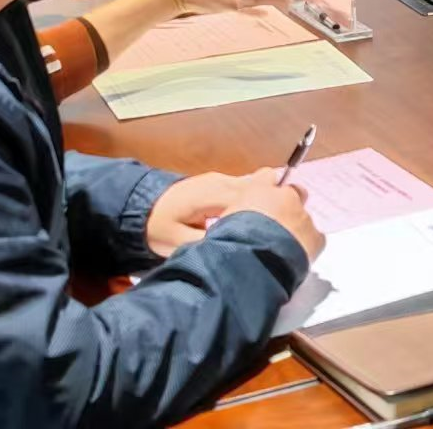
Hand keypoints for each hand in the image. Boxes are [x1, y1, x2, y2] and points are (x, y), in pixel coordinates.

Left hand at [145, 170, 324, 261]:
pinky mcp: (219, 185)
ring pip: (257, 181)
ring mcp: (220, 180)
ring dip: (269, 197)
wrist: (137, 207)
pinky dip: (259, 198)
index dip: (276, 203)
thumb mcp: (178, 242)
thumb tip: (236, 252)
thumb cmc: (157, 226)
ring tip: (279, 223)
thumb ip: (209, 245)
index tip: (294, 218)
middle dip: (279, 197)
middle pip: (263, 180)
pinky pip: (247, 186)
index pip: (254, 192)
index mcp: (215, 193)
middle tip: (292, 221)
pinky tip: (261, 219)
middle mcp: (222, 181)